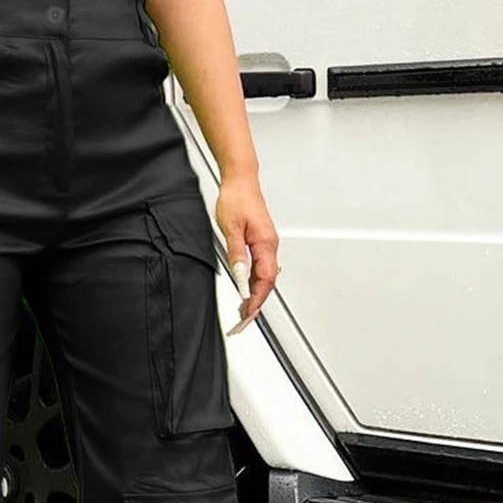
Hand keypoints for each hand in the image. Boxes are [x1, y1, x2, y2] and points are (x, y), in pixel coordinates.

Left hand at [215, 175, 278, 334]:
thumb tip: (241, 277)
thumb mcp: (231, 228)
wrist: (240, 180)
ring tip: (243, 312)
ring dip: (255, 296)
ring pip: (265, 277)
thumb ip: (237, 255)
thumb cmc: (237, 198)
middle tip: (243, 322)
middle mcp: (270, 246)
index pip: (265, 280)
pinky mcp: (261, 241)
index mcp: (265, 244)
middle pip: (267, 283)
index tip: (247, 316)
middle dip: (256, 305)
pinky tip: (247, 290)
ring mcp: (267, 244)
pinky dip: (254, 283)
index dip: (257, 301)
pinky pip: (261, 268)